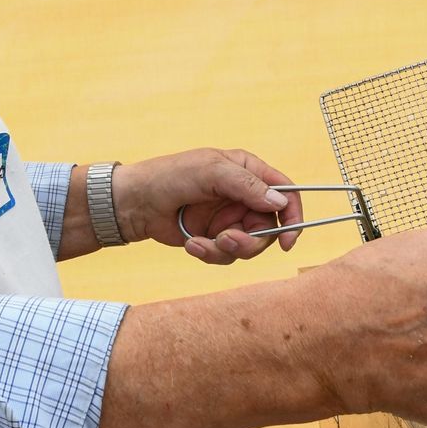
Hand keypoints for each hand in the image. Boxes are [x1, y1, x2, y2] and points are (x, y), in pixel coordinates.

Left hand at [118, 148, 306, 263]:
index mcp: (247, 171)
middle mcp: (243, 196)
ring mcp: (229, 218)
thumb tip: (279, 203)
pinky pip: (227, 256)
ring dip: (226, 249)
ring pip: (249, 246)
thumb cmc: (169, 176)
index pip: (285, 193)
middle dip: (250, 240)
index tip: (288, 240)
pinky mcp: (215, 238)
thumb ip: (248, 186)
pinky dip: (210, 253)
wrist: (134, 203)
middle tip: (227, 241)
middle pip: (270, 227)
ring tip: (203, 242)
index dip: (293, 216)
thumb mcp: (210, 173)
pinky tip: (191, 243)